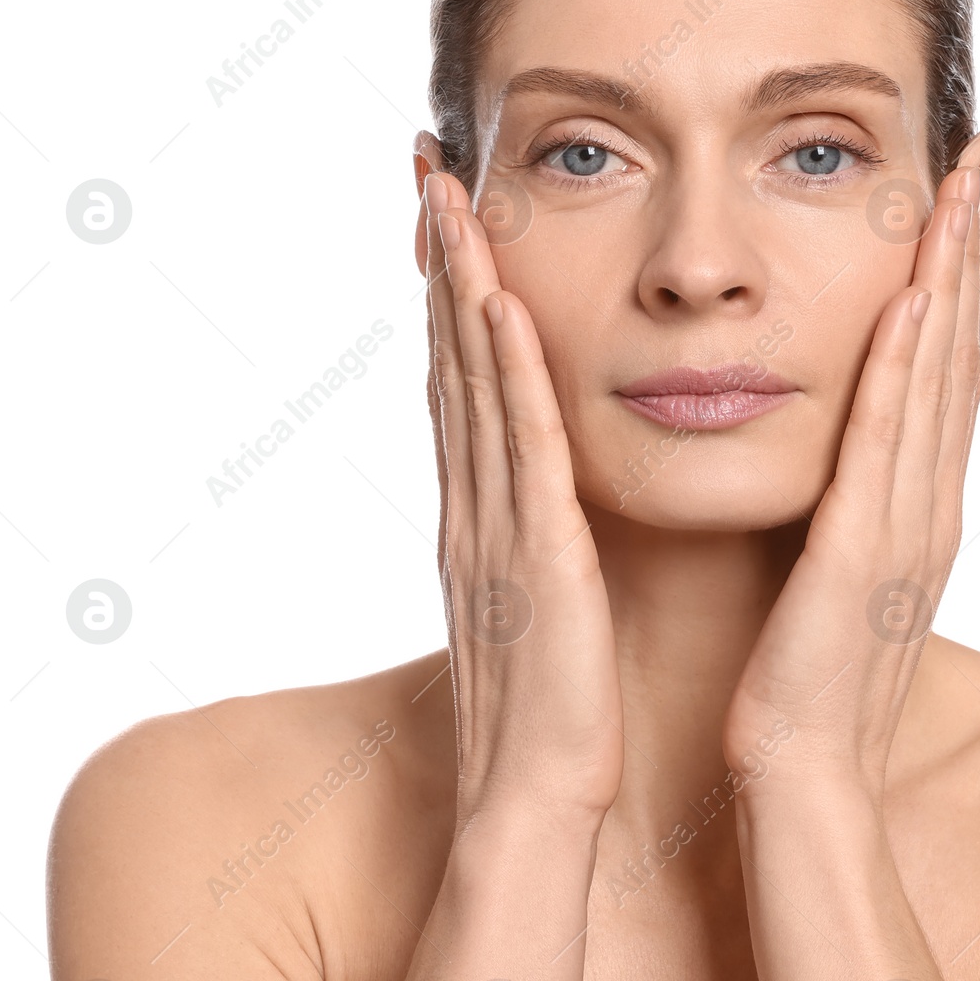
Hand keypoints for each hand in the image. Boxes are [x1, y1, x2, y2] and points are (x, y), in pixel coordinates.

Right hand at [418, 155, 622, 824]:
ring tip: (451, 203)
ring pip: (475, 388)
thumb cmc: (549, 714)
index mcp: (482, 521)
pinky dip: (507, 375)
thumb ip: (534, 542)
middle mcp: (474, 510)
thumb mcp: (538, 607)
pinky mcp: (535, 560)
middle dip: (441, 265)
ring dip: (462, 291)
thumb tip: (546, 497)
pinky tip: (503, 309)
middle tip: (430, 174)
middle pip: (451, 366)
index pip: (462, 388)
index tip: (449, 222)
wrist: (533, 806)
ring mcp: (494, 531)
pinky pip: (521, 452)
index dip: (450, 301)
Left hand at [722, 149, 979, 804]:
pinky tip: (910, 301)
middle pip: (958, 354)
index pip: (944, 369)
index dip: (958, 278)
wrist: (800, 779)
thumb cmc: (804, 680)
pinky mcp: (863, 561)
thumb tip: (842, 451)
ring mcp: (908, 531)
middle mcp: (929, 505)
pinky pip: (887, 448)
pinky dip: (905, 372)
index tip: (959, 199)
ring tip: (959, 193)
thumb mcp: (834, 573)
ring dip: (951, 281)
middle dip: (970, 252)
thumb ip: (850, 504)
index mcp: (915, 506)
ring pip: (937, 382)